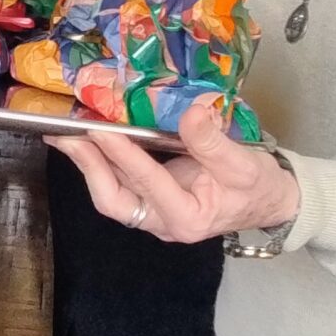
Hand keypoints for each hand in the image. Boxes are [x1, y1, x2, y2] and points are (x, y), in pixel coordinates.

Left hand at [44, 97, 298, 243]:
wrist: (270, 201)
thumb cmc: (258, 186)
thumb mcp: (243, 164)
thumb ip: (213, 143)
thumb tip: (192, 113)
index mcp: (188, 219)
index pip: (149, 184)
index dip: (124, 156)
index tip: (102, 131)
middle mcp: (163, 222)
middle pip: (115, 200)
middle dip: (89, 167)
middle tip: (66, 135)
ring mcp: (153, 213)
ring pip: (111, 193)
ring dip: (88, 163)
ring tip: (65, 133)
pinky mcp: (150, 200)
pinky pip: (118, 184)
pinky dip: (101, 162)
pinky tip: (88, 139)